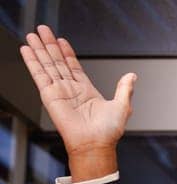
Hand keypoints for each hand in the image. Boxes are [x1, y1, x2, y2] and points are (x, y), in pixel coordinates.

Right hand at [20, 26, 132, 180]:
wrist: (95, 144)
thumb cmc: (108, 132)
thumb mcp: (122, 106)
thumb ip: (124, 89)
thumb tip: (132, 76)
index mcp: (86, 90)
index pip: (73, 66)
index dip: (67, 52)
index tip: (61, 40)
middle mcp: (71, 89)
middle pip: (57, 61)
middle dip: (49, 45)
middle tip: (42, 29)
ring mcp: (59, 91)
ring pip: (47, 65)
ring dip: (39, 49)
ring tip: (32, 34)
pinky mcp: (49, 95)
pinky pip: (39, 75)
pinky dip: (32, 62)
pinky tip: (27, 50)